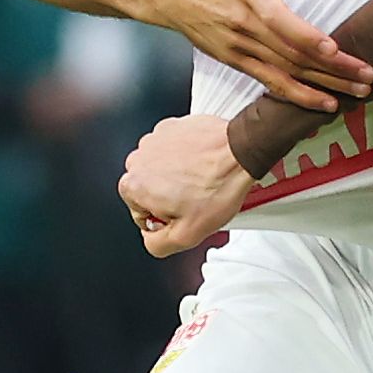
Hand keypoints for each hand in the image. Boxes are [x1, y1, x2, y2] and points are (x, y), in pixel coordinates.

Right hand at [119, 114, 253, 256]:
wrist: (239, 152)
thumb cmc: (217, 186)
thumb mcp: (188, 235)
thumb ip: (158, 244)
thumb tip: (151, 240)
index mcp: (133, 186)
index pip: (141, 215)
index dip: (165, 220)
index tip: (184, 214)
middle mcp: (138, 159)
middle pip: (149, 190)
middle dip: (169, 197)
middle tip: (195, 199)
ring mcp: (154, 140)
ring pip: (160, 169)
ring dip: (176, 177)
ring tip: (201, 181)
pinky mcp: (171, 127)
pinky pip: (172, 149)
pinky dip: (184, 157)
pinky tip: (202, 164)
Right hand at [157, 0, 372, 110]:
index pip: (280, 21)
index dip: (307, 38)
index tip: (334, 49)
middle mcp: (242, 24)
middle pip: (292, 54)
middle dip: (333, 70)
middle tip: (369, 78)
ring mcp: (236, 47)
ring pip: (284, 75)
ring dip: (321, 89)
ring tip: (356, 96)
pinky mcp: (232, 60)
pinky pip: (269, 83)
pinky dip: (296, 96)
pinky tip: (323, 104)